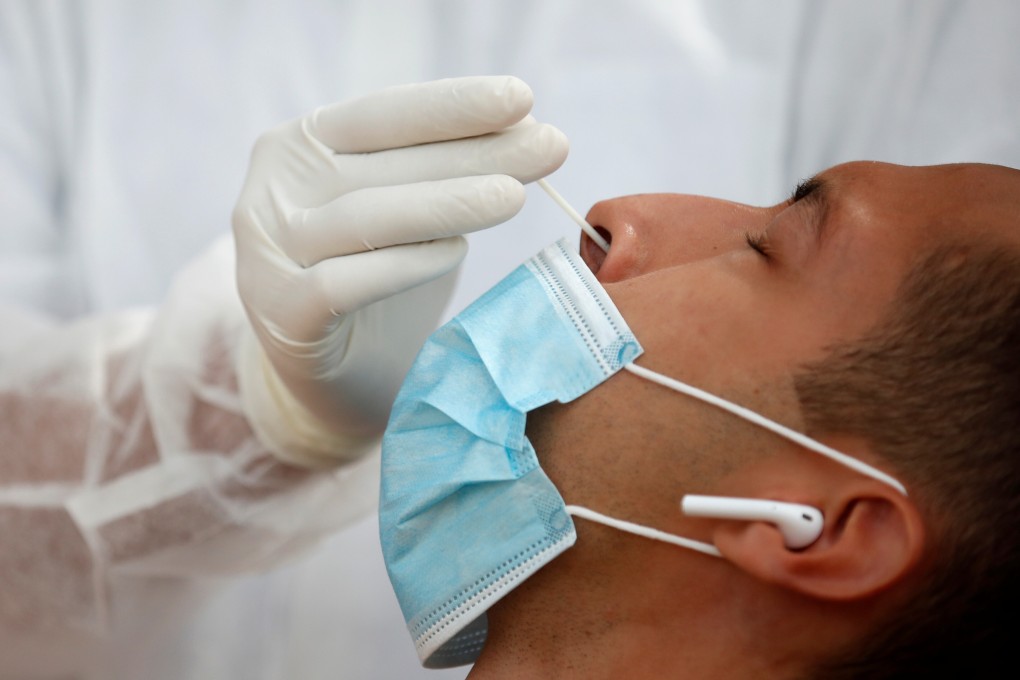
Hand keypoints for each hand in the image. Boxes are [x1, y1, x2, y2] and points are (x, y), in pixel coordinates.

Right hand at [233, 76, 567, 466]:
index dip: (452, 105)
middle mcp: (273, 190)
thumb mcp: (414, 214)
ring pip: (366, 217)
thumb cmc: (379, 280)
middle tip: (550, 147)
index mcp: (301, 147)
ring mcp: (268, 254)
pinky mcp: (280, 314)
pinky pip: (343, 283)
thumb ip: (448, 169)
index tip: (523, 98)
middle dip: (475, 153)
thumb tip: (526, 124)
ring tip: (515, 196)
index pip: (382, 115)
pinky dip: (404, 264)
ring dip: (448, 204)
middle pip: (385, 164)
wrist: (334, 380)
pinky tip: (456, 252)